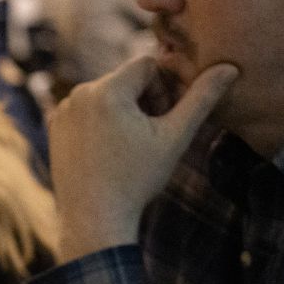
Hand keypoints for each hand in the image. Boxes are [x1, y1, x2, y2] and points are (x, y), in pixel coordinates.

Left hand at [49, 56, 236, 262]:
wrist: (94, 218)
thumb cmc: (136, 179)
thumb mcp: (175, 137)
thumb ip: (202, 98)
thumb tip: (229, 67)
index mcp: (106, 89)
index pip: (147, 65)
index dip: (163, 89)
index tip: (163, 119)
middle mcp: (78, 93)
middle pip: (125, 79)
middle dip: (143, 99)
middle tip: (149, 135)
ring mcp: (61, 111)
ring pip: (106, 94)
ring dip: (123, 110)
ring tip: (129, 145)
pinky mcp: (54, 127)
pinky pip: (86, 110)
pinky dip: (101, 122)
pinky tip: (108, 152)